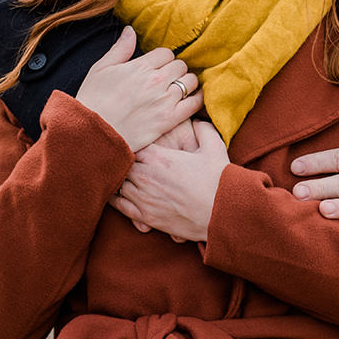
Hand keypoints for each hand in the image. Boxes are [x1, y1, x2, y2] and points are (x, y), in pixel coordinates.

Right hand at [75, 27, 202, 151]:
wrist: (92, 133)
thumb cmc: (93, 100)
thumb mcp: (101, 68)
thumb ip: (120, 48)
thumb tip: (130, 30)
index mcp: (141, 66)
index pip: (166, 53)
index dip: (163, 59)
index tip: (158, 67)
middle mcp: (156, 80)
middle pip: (180, 65)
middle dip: (175, 70)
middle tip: (168, 78)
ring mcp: (164, 100)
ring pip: (190, 81)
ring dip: (186, 82)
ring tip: (179, 88)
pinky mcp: (169, 119)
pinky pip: (195, 103)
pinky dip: (197, 98)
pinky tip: (193, 98)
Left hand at [111, 121, 227, 241]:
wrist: (223, 213)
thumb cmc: (219, 180)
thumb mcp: (214, 147)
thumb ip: (203, 129)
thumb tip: (197, 120)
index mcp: (159, 158)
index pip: (133, 145)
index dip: (133, 142)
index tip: (136, 140)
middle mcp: (147, 177)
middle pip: (122, 164)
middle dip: (124, 160)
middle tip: (125, 156)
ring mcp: (144, 198)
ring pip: (118, 184)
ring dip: (120, 178)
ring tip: (120, 174)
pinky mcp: (146, 217)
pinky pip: (120, 206)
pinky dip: (115, 199)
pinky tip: (115, 194)